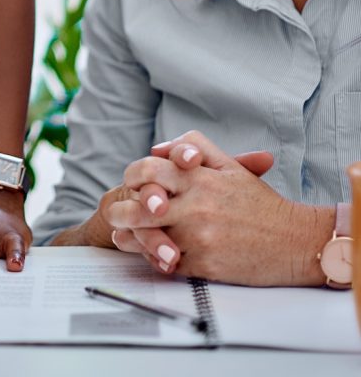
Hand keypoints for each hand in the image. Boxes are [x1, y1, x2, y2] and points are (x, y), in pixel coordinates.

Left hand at [104, 131, 327, 284]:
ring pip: (149, 238)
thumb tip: (158, 148)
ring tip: (123, 236)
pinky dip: (157, 261)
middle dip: (120, 210)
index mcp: (199, 178)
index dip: (132, 175)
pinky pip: (167, 265)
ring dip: (132, 238)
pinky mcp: (206, 266)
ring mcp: (200, 237)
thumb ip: (192, 146)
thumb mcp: (229, 165)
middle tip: (114, 213)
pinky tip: (153, 256)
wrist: (297, 242)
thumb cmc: (261, 204)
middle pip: (139, 207)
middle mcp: (196, 206)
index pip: (147, 169)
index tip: (130, 183)